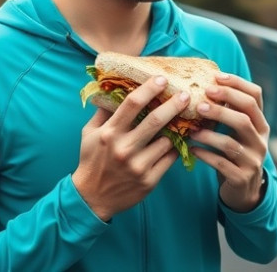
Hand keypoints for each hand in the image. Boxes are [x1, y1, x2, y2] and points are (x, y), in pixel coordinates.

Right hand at [72, 76, 189, 220]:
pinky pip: (170, 159)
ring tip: (187, 118)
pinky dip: (177, 147)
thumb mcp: (89, 133)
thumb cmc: (91, 161)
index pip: (132, 104)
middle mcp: (124, 148)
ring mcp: (138, 165)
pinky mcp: (149, 180)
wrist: (92, 197)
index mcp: (109, 133)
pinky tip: (181, 139)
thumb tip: (114, 90)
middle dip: (174, 104)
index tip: (162, 79)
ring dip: (179, 128)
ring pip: (167, 140)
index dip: (149, 88)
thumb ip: (103, 112)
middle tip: (186, 95)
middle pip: (155, 120)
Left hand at [190, 73, 269, 212]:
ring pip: (230, 143)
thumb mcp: (238, 131)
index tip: (216, 77)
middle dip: (222, 105)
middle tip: (200, 100)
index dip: (237, 84)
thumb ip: (229, 111)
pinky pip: (221, 163)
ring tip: (190, 130)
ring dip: (208, 134)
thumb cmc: (235, 152)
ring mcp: (253, 159)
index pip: (255, 96)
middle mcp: (260, 139)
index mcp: (260, 123)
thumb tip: (204, 83)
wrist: (244, 190)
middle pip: (244, 116)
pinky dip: (204, 155)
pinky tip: (192, 149)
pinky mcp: (241, 177)